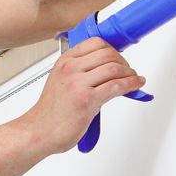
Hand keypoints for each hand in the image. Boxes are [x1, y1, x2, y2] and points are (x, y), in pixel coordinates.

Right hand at [20, 38, 145, 153]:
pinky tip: (136, 85)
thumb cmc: (50, 113)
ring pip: (114, 68)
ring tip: (133, 79)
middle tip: (128, 71)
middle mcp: (71, 69)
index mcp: (64, 62)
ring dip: (130, 73)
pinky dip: (131, 84)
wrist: (39, 132)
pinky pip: (117, 86)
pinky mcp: (87, 100)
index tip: (119, 57)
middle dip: (124, 62)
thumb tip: (104, 70)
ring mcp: (78, 83)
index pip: (95, 43)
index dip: (113, 49)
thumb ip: (79, 72)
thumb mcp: (60, 82)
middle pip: (108, 54)